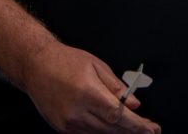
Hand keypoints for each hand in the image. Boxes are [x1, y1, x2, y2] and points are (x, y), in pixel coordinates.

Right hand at [22, 43, 159, 132]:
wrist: (36, 66)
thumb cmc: (66, 61)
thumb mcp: (97, 66)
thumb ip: (117, 87)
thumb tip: (134, 104)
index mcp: (88, 93)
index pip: (118, 115)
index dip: (136, 124)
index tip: (151, 128)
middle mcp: (77, 112)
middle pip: (111, 128)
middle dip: (133, 130)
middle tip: (151, 130)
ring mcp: (68, 122)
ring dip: (120, 133)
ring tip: (137, 130)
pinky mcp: (62, 127)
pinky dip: (103, 132)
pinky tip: (115, 129)